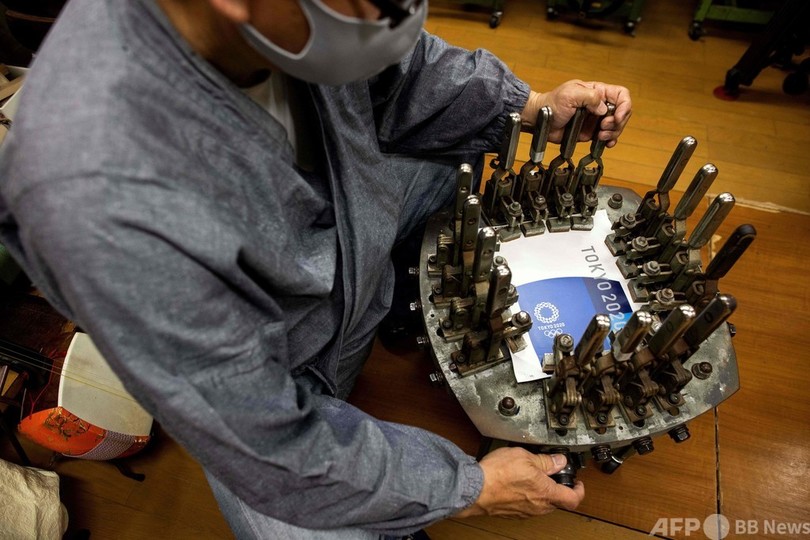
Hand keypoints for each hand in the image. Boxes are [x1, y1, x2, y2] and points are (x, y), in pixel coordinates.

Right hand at [455, 447, 584, 518]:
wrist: (474, 489)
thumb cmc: (499, 474)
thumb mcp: (526, 457)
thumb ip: (546, 461)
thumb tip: (559, 461)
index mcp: (547, 493)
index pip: (573, 499)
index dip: (579, 491)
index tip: (577, 483)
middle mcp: (538, 506)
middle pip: (557, 501)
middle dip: (557, 488)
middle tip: (553, 474)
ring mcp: (525, 512)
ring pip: (541, 503)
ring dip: (540, 492)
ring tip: (531, 475)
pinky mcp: (512, 512)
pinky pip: (526, 505)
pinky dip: (526, 495)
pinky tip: (516, 482)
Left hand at [520, 80, 631, 147]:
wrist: (540, 119)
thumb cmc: (551, 103)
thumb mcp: (570, 94)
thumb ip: (590, 97)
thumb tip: (603, 109)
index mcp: (597, 91)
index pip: (621, 95)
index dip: (624, 106)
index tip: (616, 117)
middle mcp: (599, 105)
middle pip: (622, 112)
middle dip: (617, 122)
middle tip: (603, 127)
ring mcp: (595, 119)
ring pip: (616, 126)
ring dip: (613, 132)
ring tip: (600, 135)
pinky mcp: (591, 131)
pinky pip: (606, 136)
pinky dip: (610, 140)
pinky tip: (606, 143)